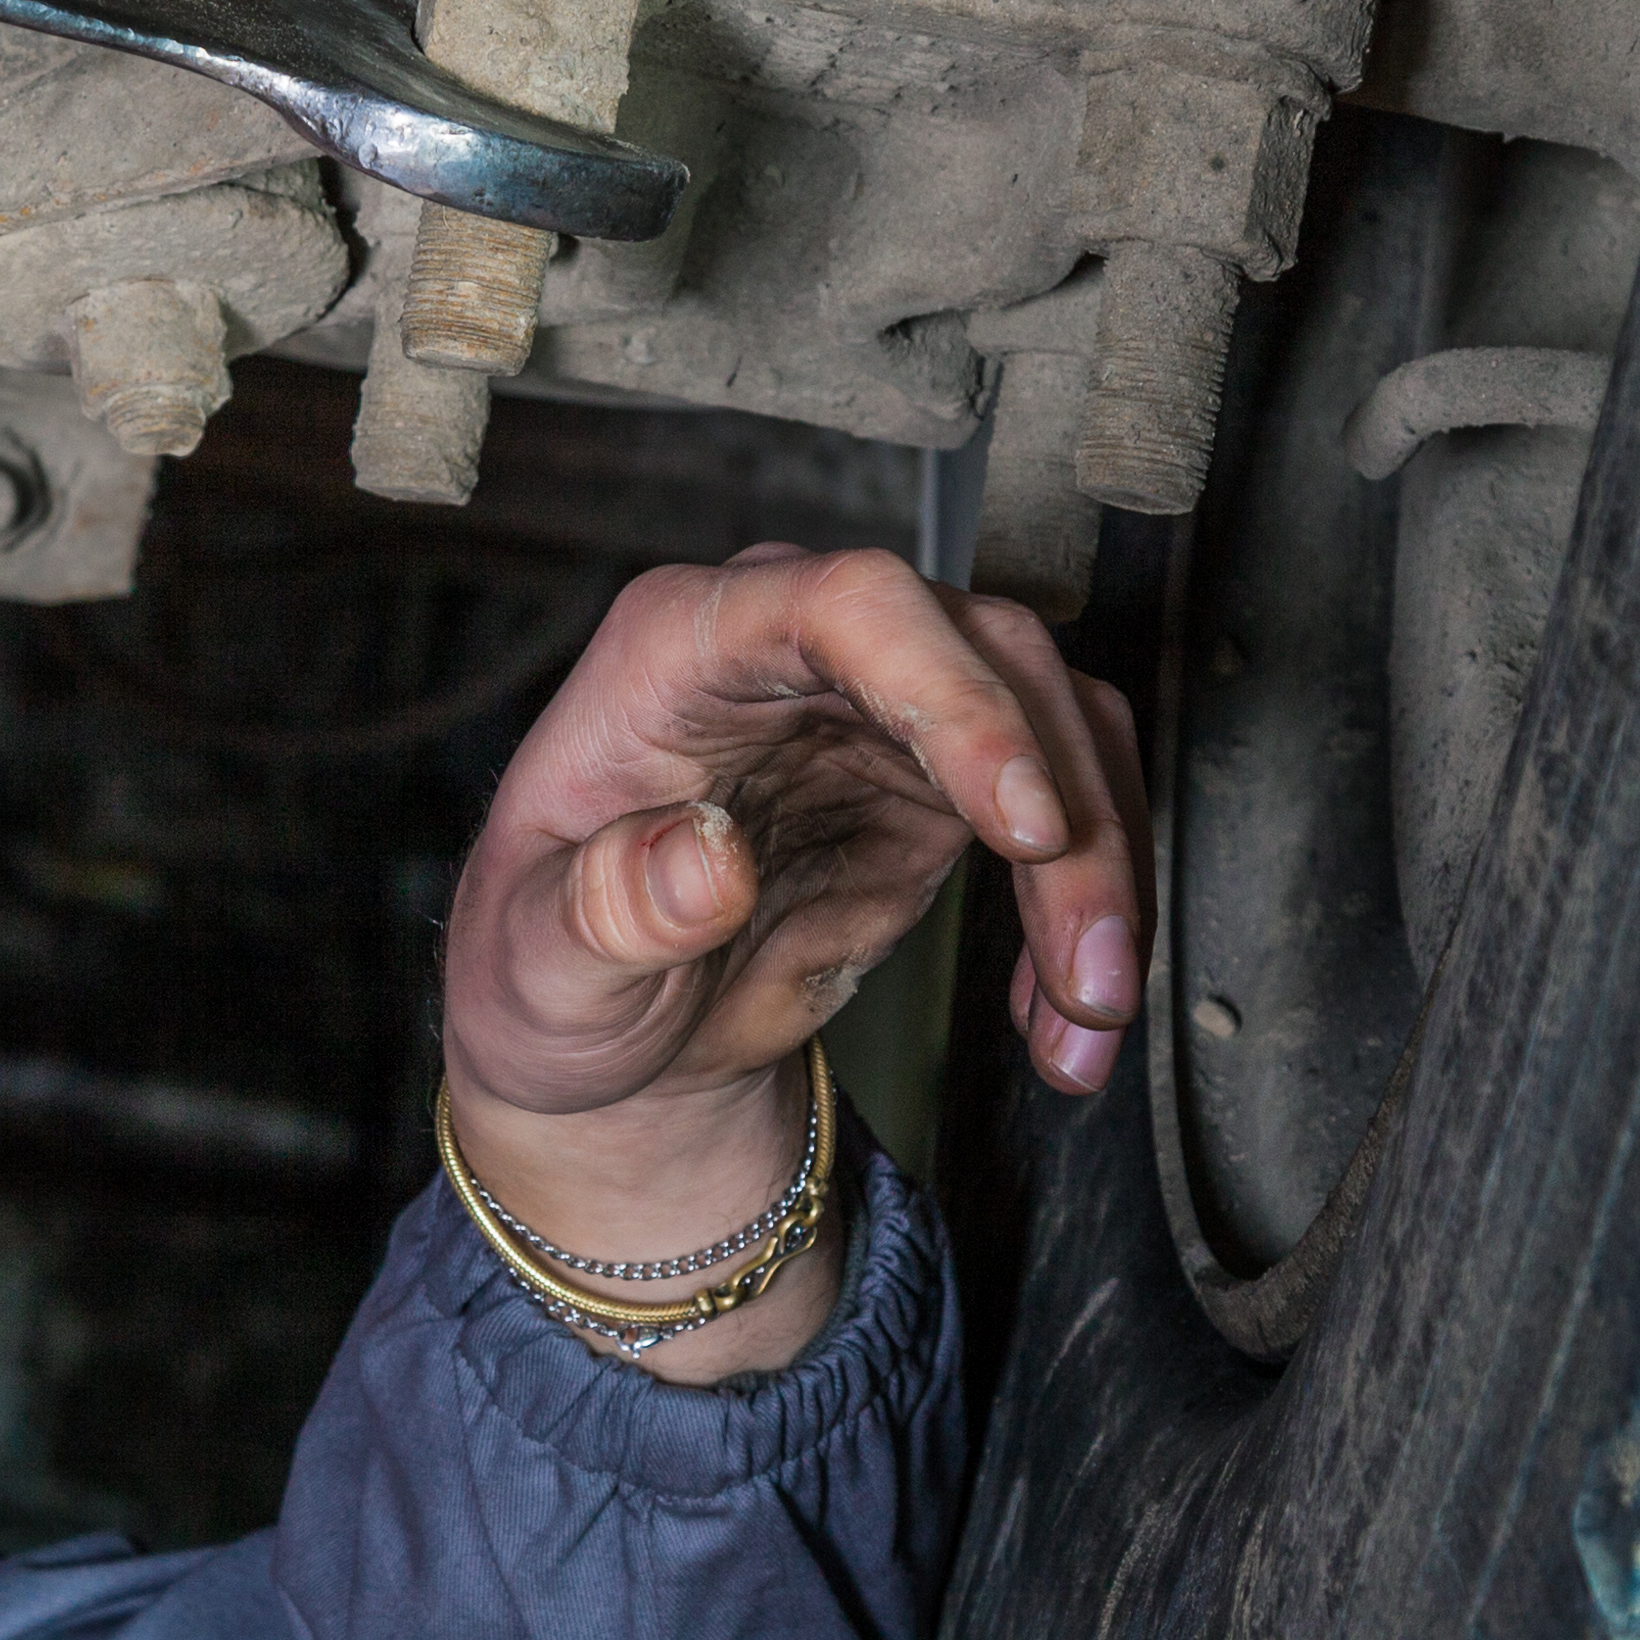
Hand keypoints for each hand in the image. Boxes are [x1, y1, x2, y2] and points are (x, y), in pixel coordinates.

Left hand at [439, 548, 1144, 1378]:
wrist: (606, 1034)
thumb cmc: (550, 975)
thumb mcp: (540, 970)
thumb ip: (604, 912)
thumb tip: (704, 861)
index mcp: (683, 644)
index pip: (848, 605)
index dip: (954, 697)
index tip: (1022, 822)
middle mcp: (797, 645)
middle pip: (988, 657)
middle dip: (1067, 813)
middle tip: (1087, 969)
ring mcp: (884, 702)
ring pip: (1054, 723)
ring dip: (1100, 869)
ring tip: (1088, 1012)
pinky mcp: (943, 777)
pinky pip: (1064, 802)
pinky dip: (1091, 904)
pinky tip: (1064, 1014)